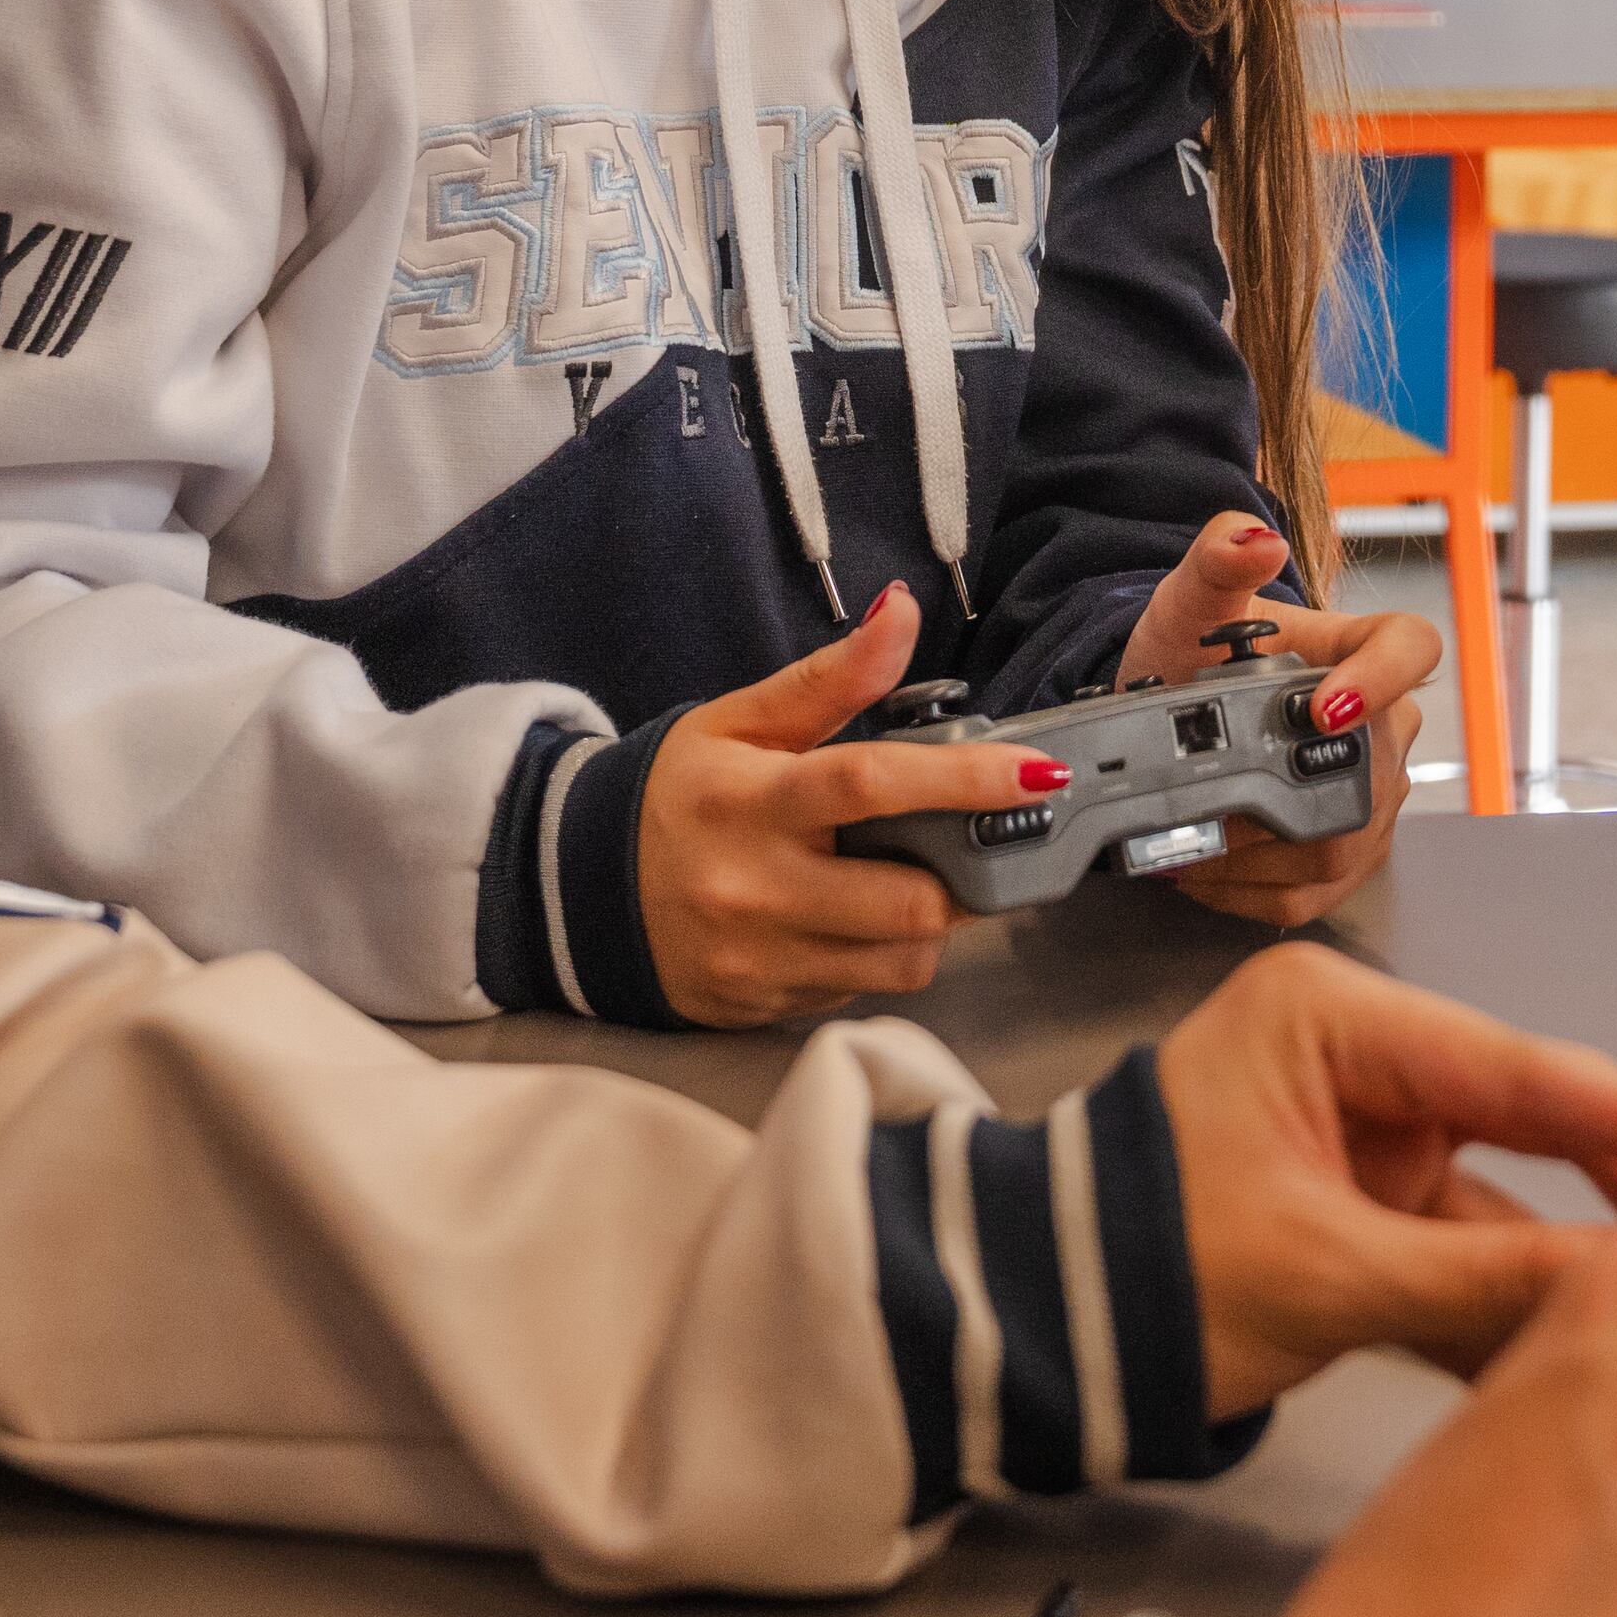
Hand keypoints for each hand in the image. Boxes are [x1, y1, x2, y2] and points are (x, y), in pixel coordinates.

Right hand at [634, 587, 1040, 1025]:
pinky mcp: (763, 1005)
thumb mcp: (740, 722)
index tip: (1036, 771)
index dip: (964, 779)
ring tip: (905, 880)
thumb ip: (830, 677)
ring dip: (928, 921)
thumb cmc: (677, 795)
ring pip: (901, 958)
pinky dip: (879, 956)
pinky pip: (862, 990)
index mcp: (753, 801)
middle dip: (959, 873)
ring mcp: (760, 957)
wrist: (580, 887)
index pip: (872, 785)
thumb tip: (902, 612)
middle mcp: (756, 886)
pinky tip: (852, 921)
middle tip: (960, 843)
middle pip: (909, 899)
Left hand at [1113, 513, 1439, 928]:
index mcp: (1360, 646)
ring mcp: (1375, 792)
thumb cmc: (1192, 649)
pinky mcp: (1352, 850)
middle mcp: (1384, 722)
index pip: (1412, 646)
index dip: (1383, 680)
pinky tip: (1205, 871)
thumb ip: (1215, 560)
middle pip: (1369, 774)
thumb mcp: (1191, 600)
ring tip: (1190, 839)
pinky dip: (1254, 892)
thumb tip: (1255, 543)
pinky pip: (1321, 889)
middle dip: (1280, 800)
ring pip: (1344, 845)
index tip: (1324, 710)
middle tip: (1205, 800)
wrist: (1170, 710)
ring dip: (1258, 855)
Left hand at [1157, 941, 1616, 1414]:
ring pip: (1517, 1187)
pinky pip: (1470, 1239)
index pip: (1534, 1072)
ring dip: (1592, 1250)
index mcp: (1336, 1019)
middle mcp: (1361, 1051)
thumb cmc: (1126, 1264)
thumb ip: (1484, 1284)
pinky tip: (1603, 1327)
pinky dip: (1524, 1292)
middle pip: (1541, 1117)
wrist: (1024, 1325)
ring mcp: (1366, 1123)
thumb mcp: (1320, 1276)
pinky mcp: (1365, 1195)